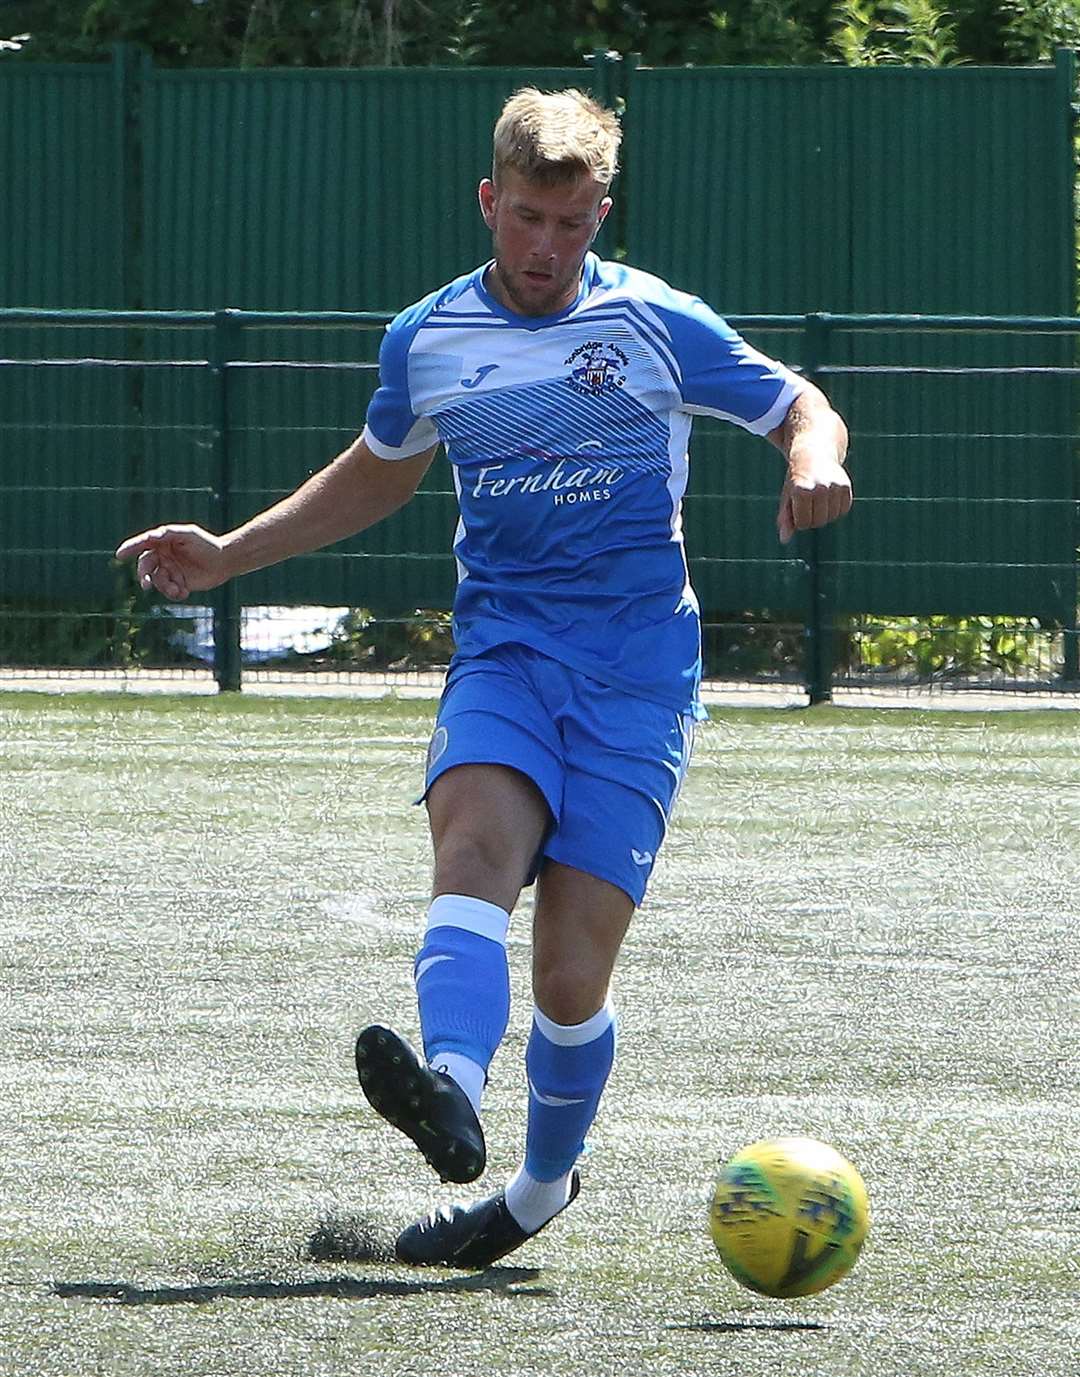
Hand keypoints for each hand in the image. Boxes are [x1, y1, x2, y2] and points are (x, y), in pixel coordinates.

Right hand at [114, 524, 229, 600]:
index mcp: (162, 542)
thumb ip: (168, 534)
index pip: (142, 544)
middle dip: (144, 576)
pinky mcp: (178, 583)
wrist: (225, 561)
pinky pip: (169, 591)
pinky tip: (185, 592)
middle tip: (145, 585)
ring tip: (179, 588)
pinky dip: (175, 593)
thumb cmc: (207, 544)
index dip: (130, 548)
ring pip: (158, 581)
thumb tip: (150, 535)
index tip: (119, 554)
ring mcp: (170, 570)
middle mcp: (163, 556)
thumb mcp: (187, 535)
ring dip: (165, 587)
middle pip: (146, 566)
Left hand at [776, 456, 851, 544]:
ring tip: (818, 496)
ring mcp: (834, 486)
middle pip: (817, 522)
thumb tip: (784, 540)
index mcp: (801, 490)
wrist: (814, 454)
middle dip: (811, 516)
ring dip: (824, 513)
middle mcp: (820, 487)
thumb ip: (785, 519)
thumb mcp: (788, 497)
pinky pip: (842, 510)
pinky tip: (829, 495)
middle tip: (808, 500)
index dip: (798, 518)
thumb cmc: (797, 479)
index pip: (802, 524)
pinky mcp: (846, 487)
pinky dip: (835, 508)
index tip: (796, 504)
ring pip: (831, 518)